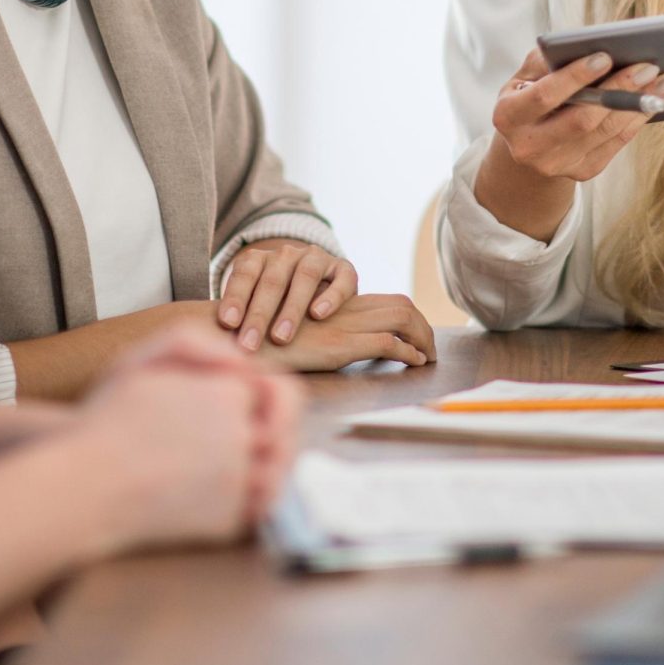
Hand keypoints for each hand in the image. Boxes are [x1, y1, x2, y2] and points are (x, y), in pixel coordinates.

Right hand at [77, 326, 299, 545]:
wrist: (85, 486)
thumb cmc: (108, 422)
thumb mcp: (141, 361)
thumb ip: (195, 344)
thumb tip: (242, 361)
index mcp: (226, 394)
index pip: (272, 391)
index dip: (256, 399)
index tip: (237, 408)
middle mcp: (240, 436)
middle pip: (282, 433)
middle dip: (272, 434)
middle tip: (248, 439)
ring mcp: (238, 481)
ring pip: (277, 473)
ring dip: (264, 469)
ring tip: (233, 468)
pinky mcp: (229, 519)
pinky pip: (258, 510)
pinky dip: (247, 503)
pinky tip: (219, 494)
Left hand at [217, 238, 356, 350]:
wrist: (320, 284)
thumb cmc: (277, 304)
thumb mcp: (256, 303)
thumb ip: (241, 315)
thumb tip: (216, 344)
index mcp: (260, 259)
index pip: (245, 274)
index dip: (235, 297)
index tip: (227, 323)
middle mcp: (287, 255)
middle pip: (272, 280)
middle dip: (259, 314)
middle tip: (249, 344)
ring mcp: (316, 258)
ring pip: (305, 277)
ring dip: (291, 308)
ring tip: (280, 337)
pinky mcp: (343, 268)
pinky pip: (340, 279)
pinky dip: (330, 296)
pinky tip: (318, 315)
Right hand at [253, 292, 434, 370]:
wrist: (234, 340)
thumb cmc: (256, 344)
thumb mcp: (294, 334)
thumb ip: (318, 334)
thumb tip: (336, 351)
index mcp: (334, 305)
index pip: (385, 302)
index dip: (408, 318)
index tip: (416, 338)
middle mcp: (342, 310)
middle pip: (400, 305)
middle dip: (423, 327)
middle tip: (430, 349)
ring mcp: (342, 324)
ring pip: (401, 317)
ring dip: (422, 337)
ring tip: (427, 357)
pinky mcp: (338, 344)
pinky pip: (385, 343)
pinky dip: (406, 352)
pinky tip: (413, 362)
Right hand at [489, 47, 663, 184]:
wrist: (529, 141)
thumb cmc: (531, 93)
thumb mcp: (527, 74)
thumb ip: (548, 59)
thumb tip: (587, 44)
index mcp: (508, 116)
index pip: (544, 96)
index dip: (575, 76)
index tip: (605, 56)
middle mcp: (528, 147)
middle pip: (582, 119)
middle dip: (619, 90)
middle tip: (648, 66)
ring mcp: (555, 164)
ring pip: (604, 132)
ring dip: (638, 104)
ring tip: (663, 80)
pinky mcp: (581, 172)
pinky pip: (615, 143)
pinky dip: (637, 119)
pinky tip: (655, 100)